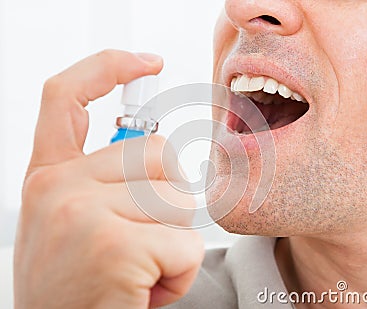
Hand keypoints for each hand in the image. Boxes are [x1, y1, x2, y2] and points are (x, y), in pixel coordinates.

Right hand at [14, 50, 203, 308]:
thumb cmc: (79, 287)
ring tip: (142, 271)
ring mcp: (81, 214)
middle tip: (146, 239)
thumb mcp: (76, 224)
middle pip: (158, 154)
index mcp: (49, 176)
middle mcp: (56, 187)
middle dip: (171, 198)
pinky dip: (181, 273)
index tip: (146, 62)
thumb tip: (156, 153)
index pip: (68, 98)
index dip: (108, 68)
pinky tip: (147, 292)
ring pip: (179, 198)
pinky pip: (186, 243)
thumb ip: (106, 182)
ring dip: (175, 240)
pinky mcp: (114, 247)